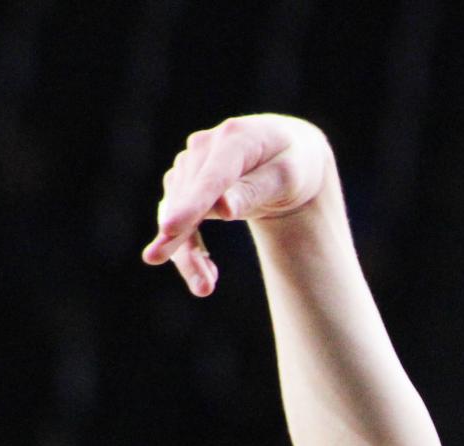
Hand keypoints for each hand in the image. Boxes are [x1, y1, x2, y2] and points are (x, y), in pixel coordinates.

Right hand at [141, 114, 333, 295]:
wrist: (285, 153)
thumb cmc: (293, 164)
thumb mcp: (288, 177)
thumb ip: (255, 190)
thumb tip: (223, 209)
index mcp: (236, 138)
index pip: (211, 177)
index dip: (191, 204)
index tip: (170, 229)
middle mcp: (204, 147)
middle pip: (188, 198)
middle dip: (184, 240)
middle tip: (198, 285)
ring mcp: (191, 165)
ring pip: (176, 211)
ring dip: (185, 252)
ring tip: (205, 288)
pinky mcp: (185, 184)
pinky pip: (178, 219)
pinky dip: (186, 249)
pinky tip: (206, 276)